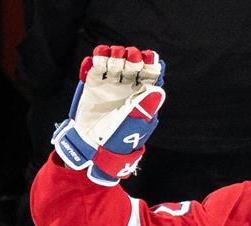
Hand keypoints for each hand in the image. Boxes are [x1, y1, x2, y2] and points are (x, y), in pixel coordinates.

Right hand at [51, 45, 164, 185]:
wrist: (93, 147)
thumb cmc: (118, 139)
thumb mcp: (133, 125)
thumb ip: (144, 107)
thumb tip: (158, 90)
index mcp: (142, 95)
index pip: (150, 73)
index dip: (151, 62)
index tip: (148, 57)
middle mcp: (128, 87)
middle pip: (133, 63)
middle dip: (132, 56)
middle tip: (129, 57)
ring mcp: (110, 84)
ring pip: (114, 60)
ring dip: (113, 54)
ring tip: (109, 56)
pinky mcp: (93, 84)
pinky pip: (95, 66)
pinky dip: (96, 59)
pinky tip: (95, 61)